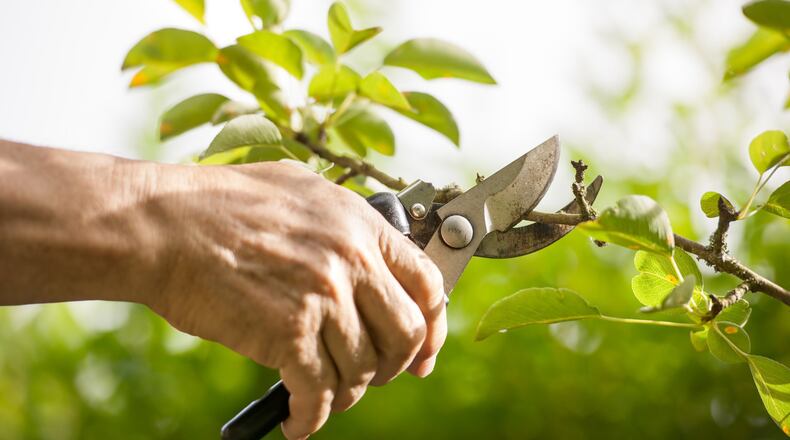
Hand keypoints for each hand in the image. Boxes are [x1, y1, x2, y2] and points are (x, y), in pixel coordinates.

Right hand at [146, 162, 446, 438]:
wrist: (164, 224)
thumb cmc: (221, 204)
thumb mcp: (300, 189)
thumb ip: (343, 222)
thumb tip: (369, 254)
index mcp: (360, 224)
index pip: (427, 283)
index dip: (433, 326)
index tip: (424, 351)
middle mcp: (351, 260)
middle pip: (406, 334)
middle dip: (395, 366)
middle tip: (377, 376)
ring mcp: (323, 297)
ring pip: (363, 369)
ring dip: (348, 393)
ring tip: (327, 395)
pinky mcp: (288, 334)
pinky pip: (318, 392)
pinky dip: (311, 417)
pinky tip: (299, 421)